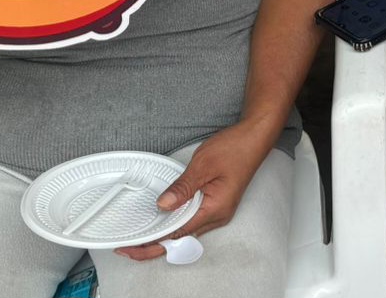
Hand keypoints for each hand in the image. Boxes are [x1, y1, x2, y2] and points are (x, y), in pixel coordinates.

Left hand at [114, 121, 273, 259]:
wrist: (255, 138)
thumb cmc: (235, 148)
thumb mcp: (203, 165)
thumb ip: (182, 188)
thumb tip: (163, 206)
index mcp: (214, 210)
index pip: (177, 234)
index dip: (152, 243)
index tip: (132, 248)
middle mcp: (217, 216)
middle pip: (181, 239)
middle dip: (155, 245)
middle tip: (130, 247)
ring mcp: (218, 211)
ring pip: (187, 231)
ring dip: (165, 235)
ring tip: (142, 238)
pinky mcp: (217, 204)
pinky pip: (193, 220)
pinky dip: (176, 223)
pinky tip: (164, 220)